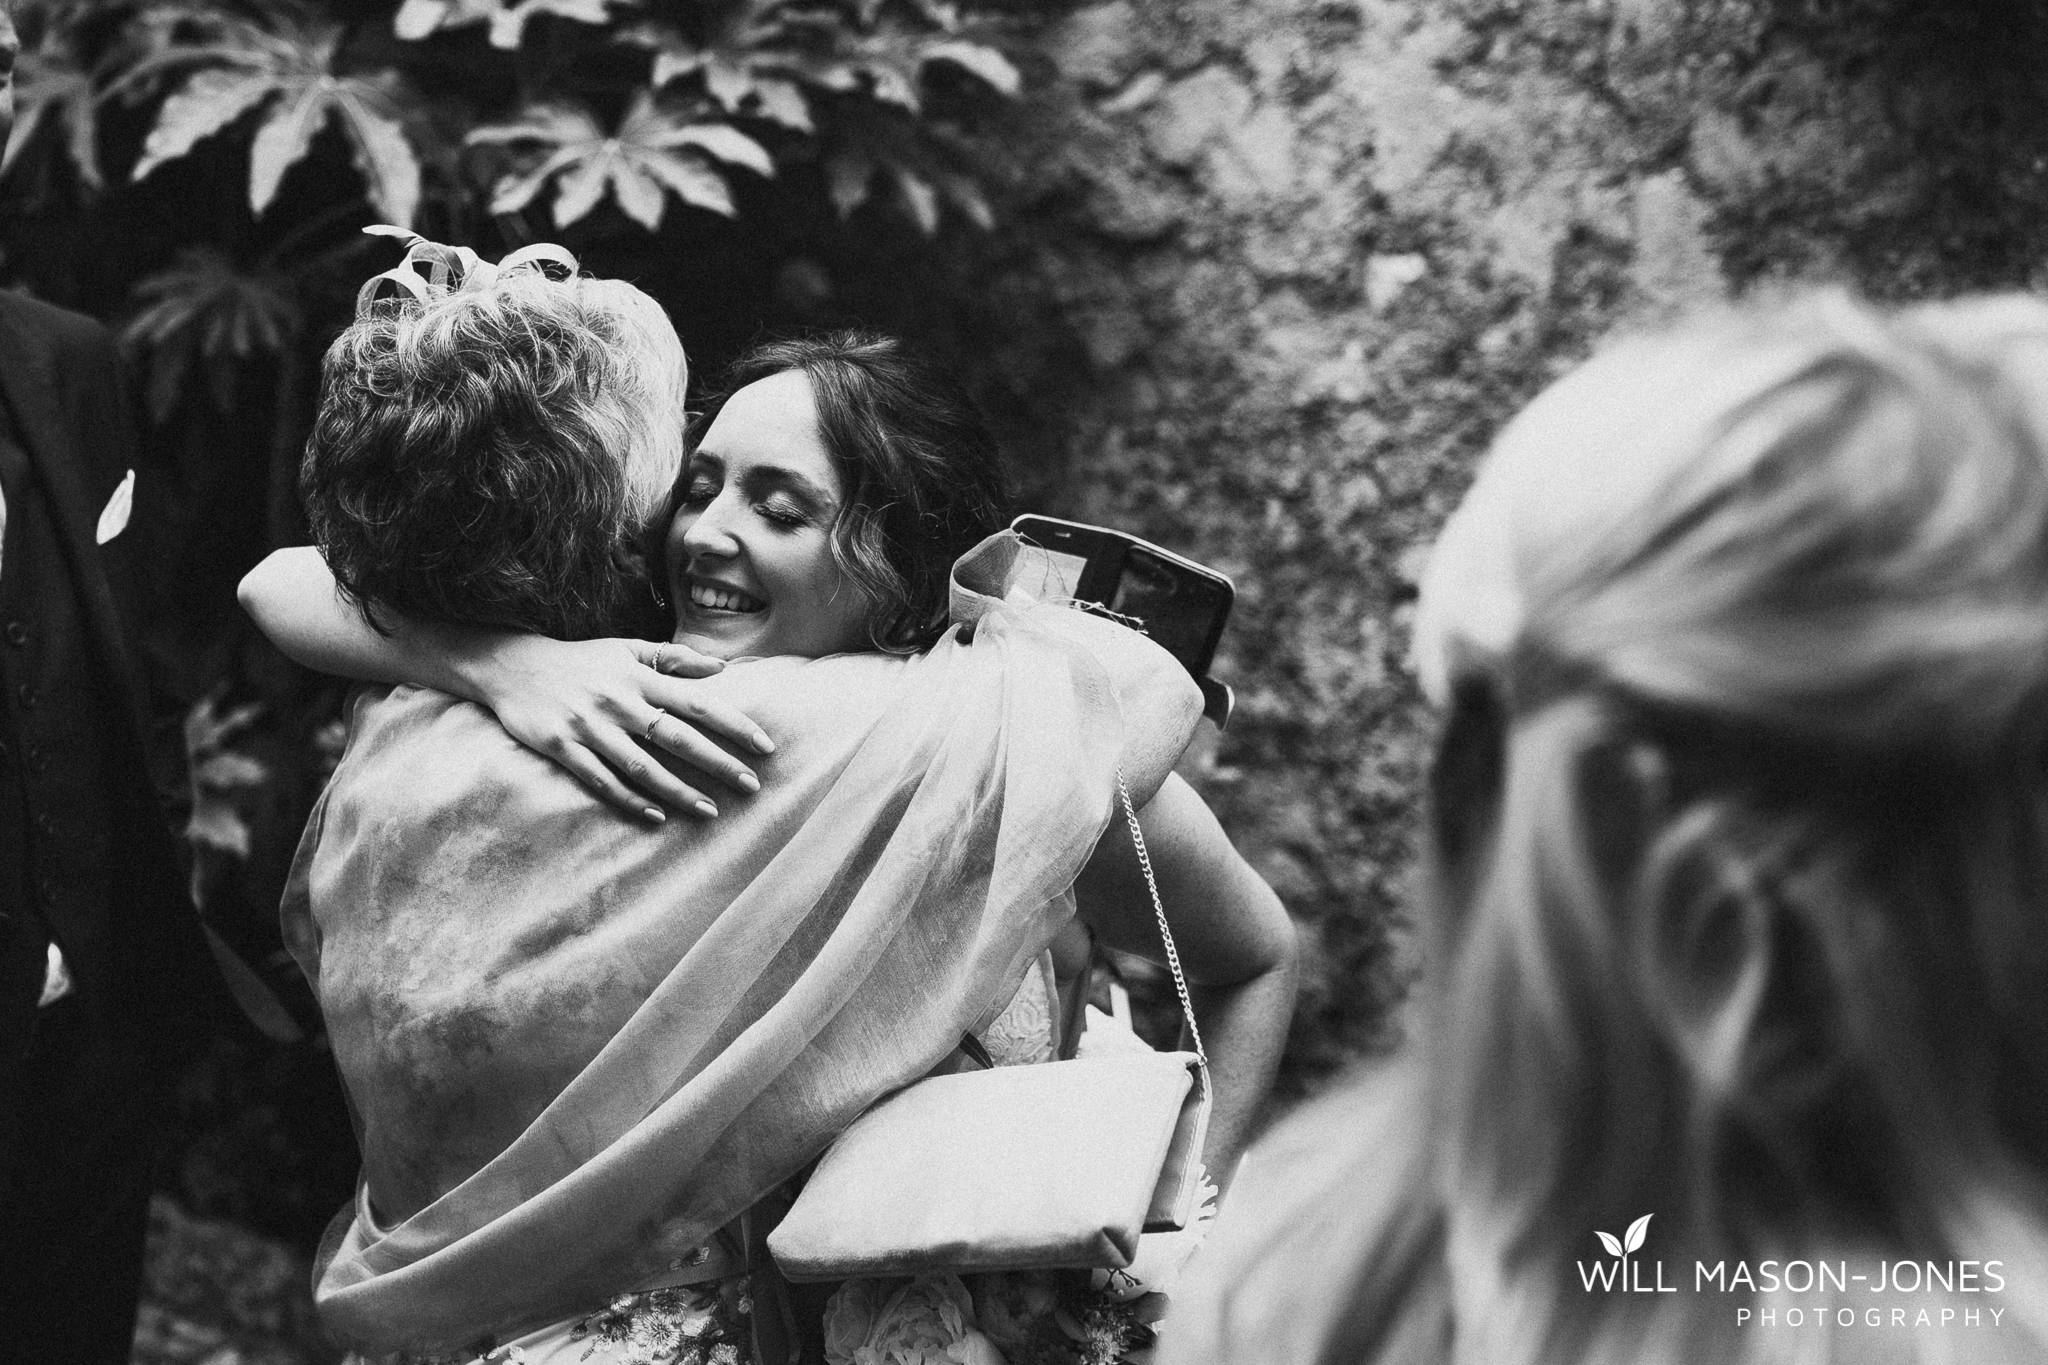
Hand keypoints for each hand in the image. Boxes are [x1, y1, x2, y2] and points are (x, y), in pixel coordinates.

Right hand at [466, 635, 774, 823]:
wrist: (512, 666)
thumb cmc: (581, 661)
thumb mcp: (627, 649)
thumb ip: (674, 658)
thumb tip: (722, 667)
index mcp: (639, 678)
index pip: (697, 703)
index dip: (733, 724)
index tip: (765, 745)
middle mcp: (618, 702)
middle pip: (677, 737)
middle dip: (717, 763)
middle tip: (751, 786)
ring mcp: (590, 727)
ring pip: (642, 766)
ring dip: (678, 791)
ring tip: (710, 811)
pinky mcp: (563, 748)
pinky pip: (602, 780)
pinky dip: (630, 799)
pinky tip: (657, 817)